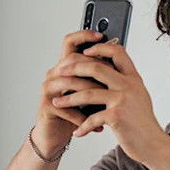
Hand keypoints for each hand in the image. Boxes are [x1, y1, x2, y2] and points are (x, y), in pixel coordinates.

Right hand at [34, 30, 106, 156]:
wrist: (59, 134)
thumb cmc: (78, 111)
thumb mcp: (93, 90)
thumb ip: (101, 76)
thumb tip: (122, 61)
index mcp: (66, 66)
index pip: (71, 42)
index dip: (84, 36)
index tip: (101, 35)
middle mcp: (54, 74)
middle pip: (72, 60)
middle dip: (93, 68)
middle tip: (111, 77)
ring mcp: (48, 89)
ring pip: (69, 82)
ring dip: (90, 92)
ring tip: (106, 101)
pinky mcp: (47, 106)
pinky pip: (67, 109)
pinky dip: (85, 118)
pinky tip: (98, 125)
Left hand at [51, 41, 166, 162]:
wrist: (153, 144)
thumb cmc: (143, 123)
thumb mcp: (138, 96)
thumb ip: (125, 82)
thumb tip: (106, 69)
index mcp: (134, 78)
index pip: (117, 51)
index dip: (99, 48)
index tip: (85, 52)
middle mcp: (129, 85)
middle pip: (96, 68)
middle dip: (73, 68)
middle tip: (60, 72)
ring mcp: (123, 100)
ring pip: (88, 92)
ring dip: (68, 98)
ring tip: (57, 102)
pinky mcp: (116, 116)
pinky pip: (91, 118)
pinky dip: (82, 126)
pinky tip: (77, 131)